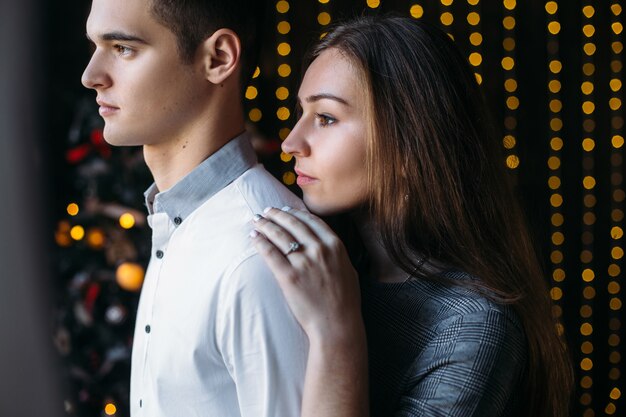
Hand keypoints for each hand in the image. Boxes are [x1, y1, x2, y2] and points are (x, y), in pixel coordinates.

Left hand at [250, 207, 363, 343]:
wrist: (337, 324)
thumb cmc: (345, 300)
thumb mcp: (347, 268)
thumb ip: (335, 252)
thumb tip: (323, 241)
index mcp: (335, 245)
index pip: (310, 220)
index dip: (295, 212)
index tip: (285, 209)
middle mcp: (319, 250)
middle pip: (292, 224)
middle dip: (276, 214)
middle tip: (266, 211)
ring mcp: (303, 263)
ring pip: (279, 235)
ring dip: (265, 225)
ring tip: (256, 221)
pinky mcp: (288, 277)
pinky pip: (270, 253)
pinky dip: (260, 242)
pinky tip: (253, 237)